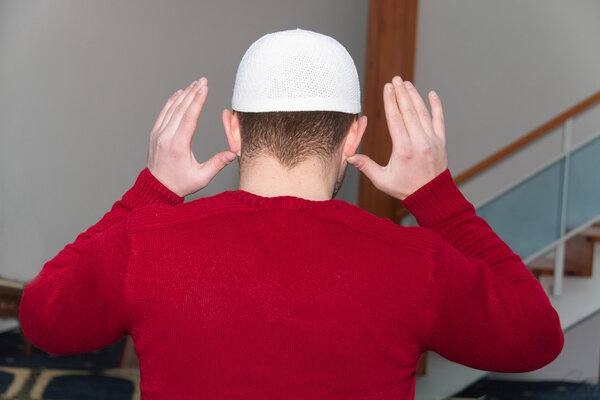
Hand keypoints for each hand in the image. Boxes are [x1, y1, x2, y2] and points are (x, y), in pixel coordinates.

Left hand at [148, 78, 236, 196]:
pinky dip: (171, 102)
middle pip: (181, 109)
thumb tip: (233, 153)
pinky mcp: (155, 134)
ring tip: (195, 84)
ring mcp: (158, 134)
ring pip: (171, 109)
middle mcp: (166, 137)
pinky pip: (163, 113)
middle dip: (193, 92)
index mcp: (178, 145)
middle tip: (203, 80)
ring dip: (184, 95)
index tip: (205, 87)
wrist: (157, 189)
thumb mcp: (201, 177)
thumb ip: (217, 164)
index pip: (189, 117)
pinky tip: (179, 93)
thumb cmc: (180, 184)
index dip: (198, 100)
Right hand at [348, 76, 447, 199]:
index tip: (387, 88)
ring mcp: (432, 140)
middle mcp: (419, 142)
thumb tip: (349, 156)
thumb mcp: (382, 180)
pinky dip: (436, 106)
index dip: (391, 102)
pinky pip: (439, 119)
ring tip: (406, 83)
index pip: (396, 120)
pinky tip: (432, 93)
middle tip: (395, 79)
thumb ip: (366, 166)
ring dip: (414, 96)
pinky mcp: (441, 142)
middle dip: (401, 93)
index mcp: (404, 150)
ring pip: (423, 113)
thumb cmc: (405, 189)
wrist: (432, 197)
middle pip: (409, 112)